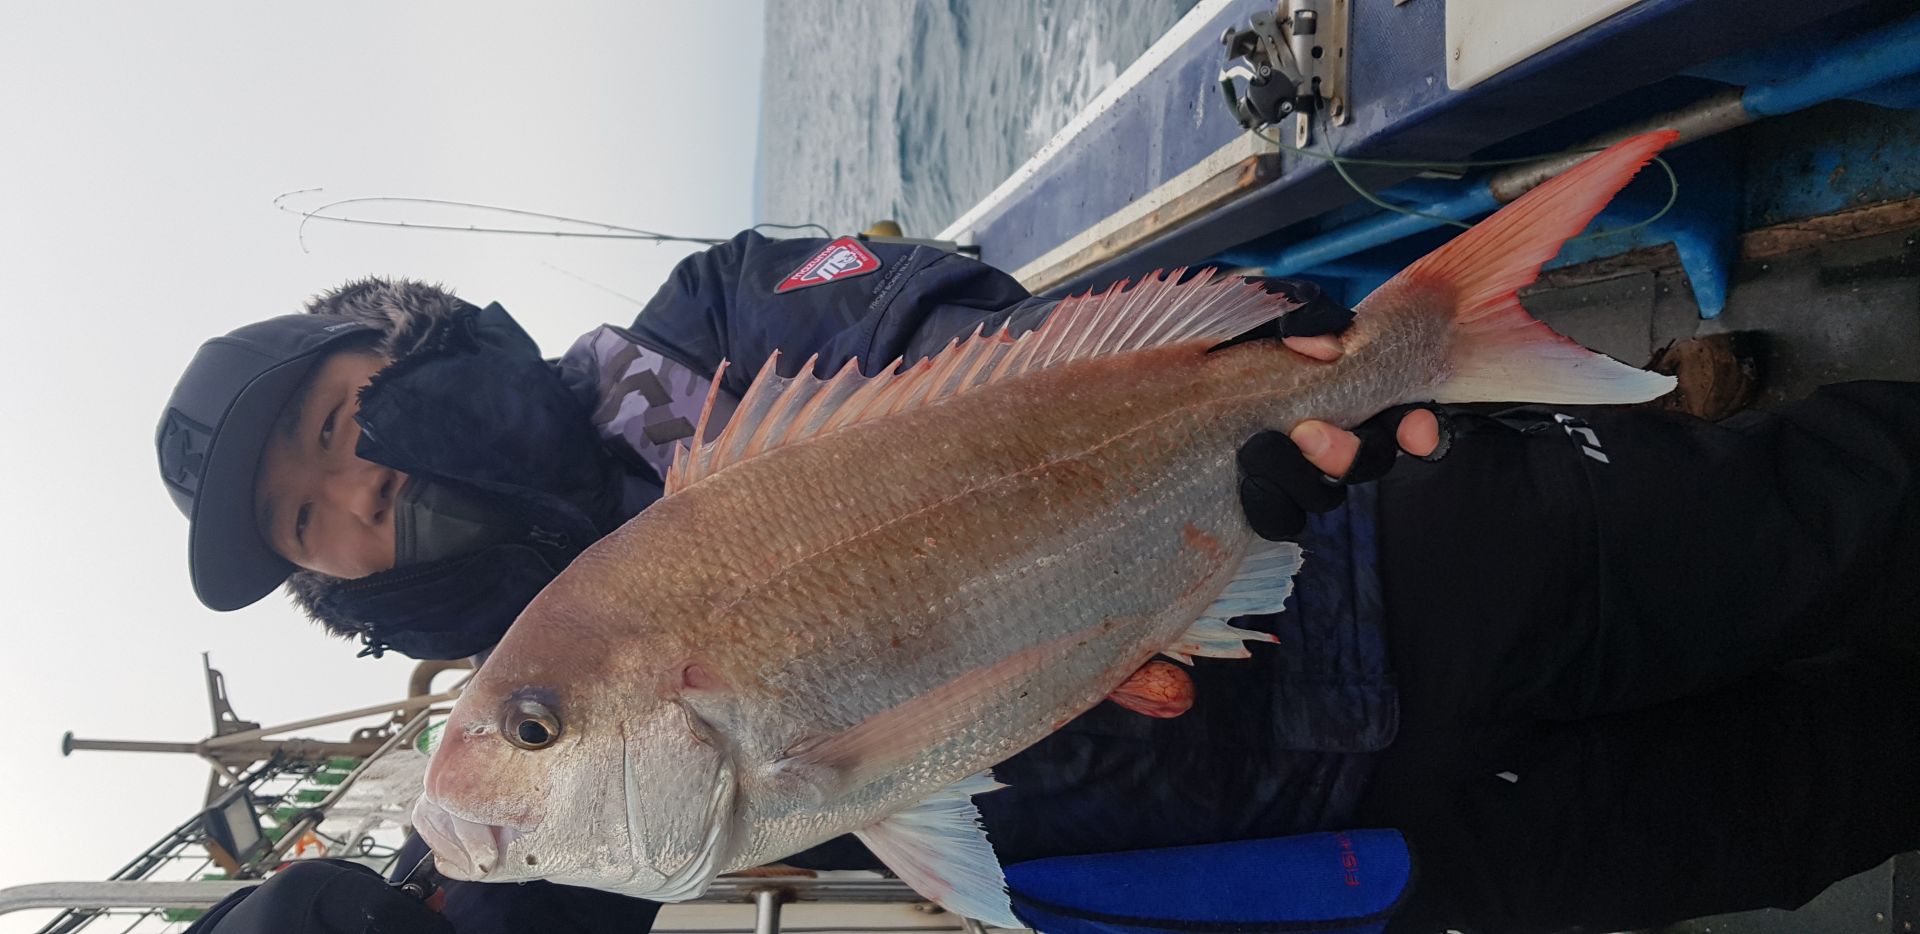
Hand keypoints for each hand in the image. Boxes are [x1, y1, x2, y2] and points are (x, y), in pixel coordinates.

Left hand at [1234, 277, 1453, 539]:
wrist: (1177, 369)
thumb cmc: (1239, 337)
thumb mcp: (1273, 312)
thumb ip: (1306, 317)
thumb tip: (1325, 348)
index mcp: (1351, 392)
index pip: (1404, 419)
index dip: (1416, 429)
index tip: (1417, 432)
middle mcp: (1337, 437)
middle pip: (1369, 462)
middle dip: (1348, 455)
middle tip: (1308, 433)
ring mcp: (1304, 474)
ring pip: (1326, 495)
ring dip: (1300, 476)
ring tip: (1260, 448)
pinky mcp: (1268, 502)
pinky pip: (1281, 519)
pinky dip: (1268, 504)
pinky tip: (1247, 483)